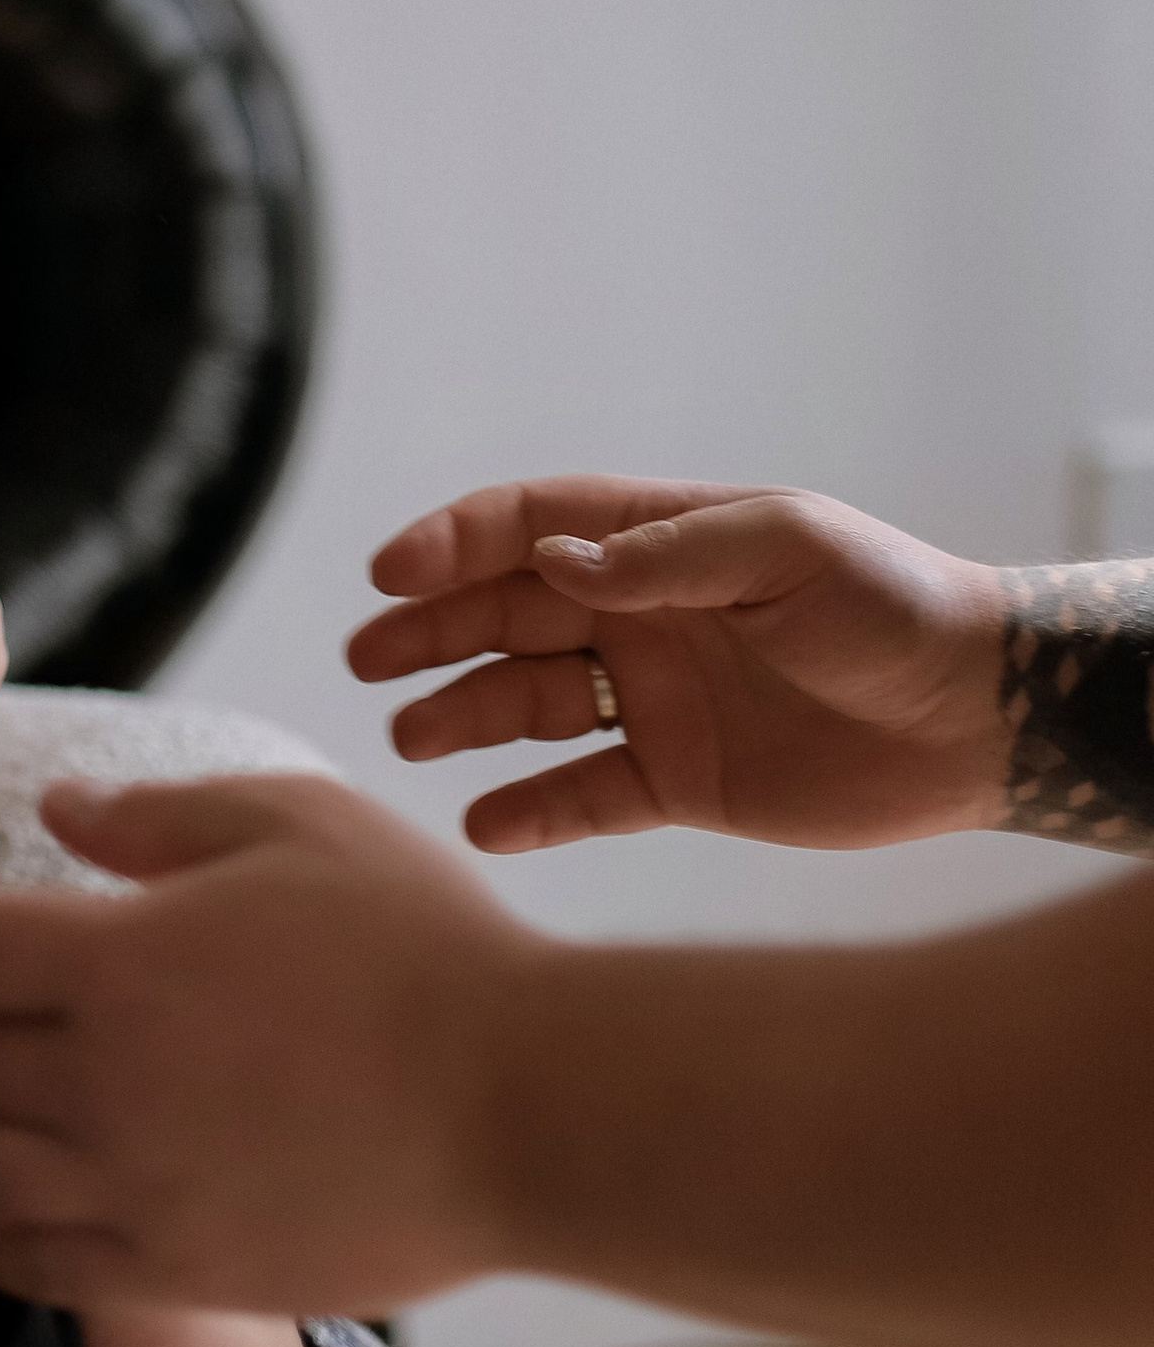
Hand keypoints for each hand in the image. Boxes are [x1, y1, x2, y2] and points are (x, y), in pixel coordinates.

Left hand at [0, 770, 534, 1313]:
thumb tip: (64, 809)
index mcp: (115, 959)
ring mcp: (129, 1187)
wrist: (525, 1108)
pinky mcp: (172, 1268)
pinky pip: (21, 1261)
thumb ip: (159, 815)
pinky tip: (1, 1196)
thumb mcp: (293, 824)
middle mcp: (97, 1080)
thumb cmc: (419, 943)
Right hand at [352, 477, 1008, 851]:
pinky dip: (531, 810)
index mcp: (661, 541)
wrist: (980, 716)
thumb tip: (553, 562)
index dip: (456, 542)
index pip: (531, 526)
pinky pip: (585, 794)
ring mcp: (657, 699)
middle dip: (429, 630)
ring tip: (409, 739)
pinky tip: (483, 821)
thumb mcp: (785, 549)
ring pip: (530, 703)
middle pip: (507, 614)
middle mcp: (643, 615)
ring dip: (462, 715)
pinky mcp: (681, 782)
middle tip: (366, 657)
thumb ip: (666, 556)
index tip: (392, 574)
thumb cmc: (891, 604)